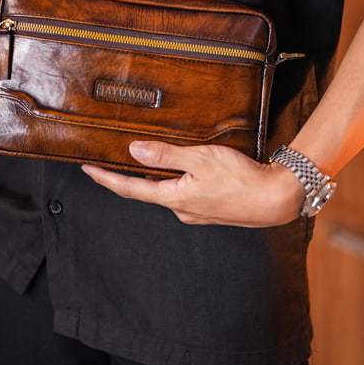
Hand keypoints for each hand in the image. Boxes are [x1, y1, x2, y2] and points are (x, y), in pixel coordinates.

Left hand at [81, 141, 305, 226]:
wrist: (276, 199)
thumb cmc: (241, 179)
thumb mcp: (200, 159)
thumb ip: (167, 155)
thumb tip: (134, 152)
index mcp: (174, 197)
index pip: (130, 188)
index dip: (106, 179)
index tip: (88, 170)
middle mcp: (180, 209)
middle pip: (147, 190)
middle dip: (130, 175)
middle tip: (114, 159)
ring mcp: (195, 212)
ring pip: (168, 190)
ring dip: (157, 176)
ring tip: (150, 159)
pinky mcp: (209, 210)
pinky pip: (184, 193)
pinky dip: (176, 180)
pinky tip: (184, 170)